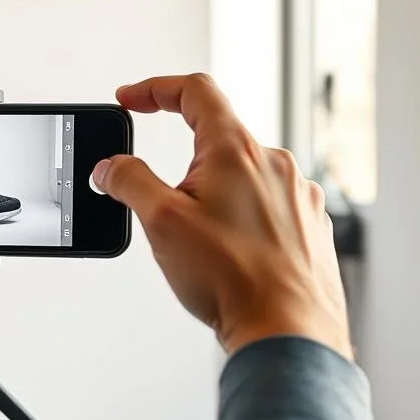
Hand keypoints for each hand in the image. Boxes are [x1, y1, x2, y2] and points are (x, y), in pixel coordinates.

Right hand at [93, 74, 351, 359]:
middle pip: (217, 137)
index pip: (194, 91)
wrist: (287, 331)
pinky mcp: (308, 224)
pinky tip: (229, 254)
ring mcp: (296, 193)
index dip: (154, 89)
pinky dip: (239, 218)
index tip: (130, 100)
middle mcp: (274, 163)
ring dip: (212, 194)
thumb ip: (130, 182)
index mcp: (236, 150)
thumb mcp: (161, 222)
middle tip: (162, 203)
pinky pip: (265, 204)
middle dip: (182, 161)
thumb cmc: (233, 279)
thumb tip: (112, 167)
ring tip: (200, 242)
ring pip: (242, 175)